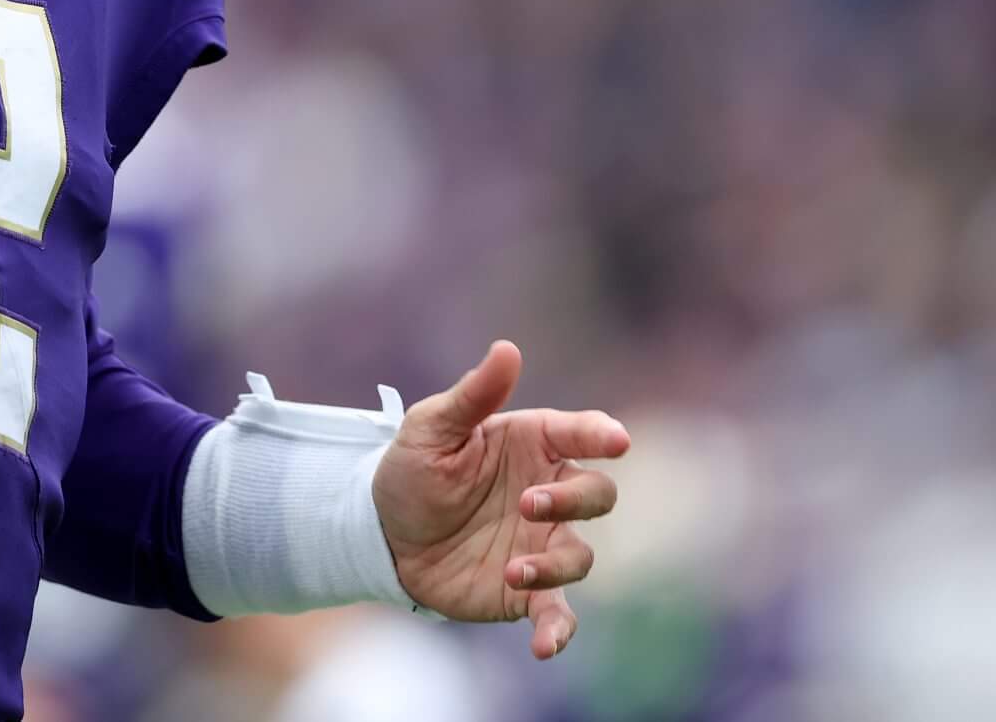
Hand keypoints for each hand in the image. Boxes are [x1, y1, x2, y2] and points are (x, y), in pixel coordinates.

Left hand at [373, 340, 629, 659]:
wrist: (380, 535)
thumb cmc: (410, 471)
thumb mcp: (430, 428)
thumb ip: (473, 395)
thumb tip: (508, 349)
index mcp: (530, 445)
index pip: (581, 433)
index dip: (601, 434)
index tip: (614, 440)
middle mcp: (547, 493)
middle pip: (596, 494)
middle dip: (573, 500)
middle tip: (527, 503)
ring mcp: (542, 543)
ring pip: (581, 555)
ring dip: (555, 563)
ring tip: (513, 567)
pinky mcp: (527, 589)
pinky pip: (559, 612)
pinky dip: (560, 630)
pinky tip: (546, 645)